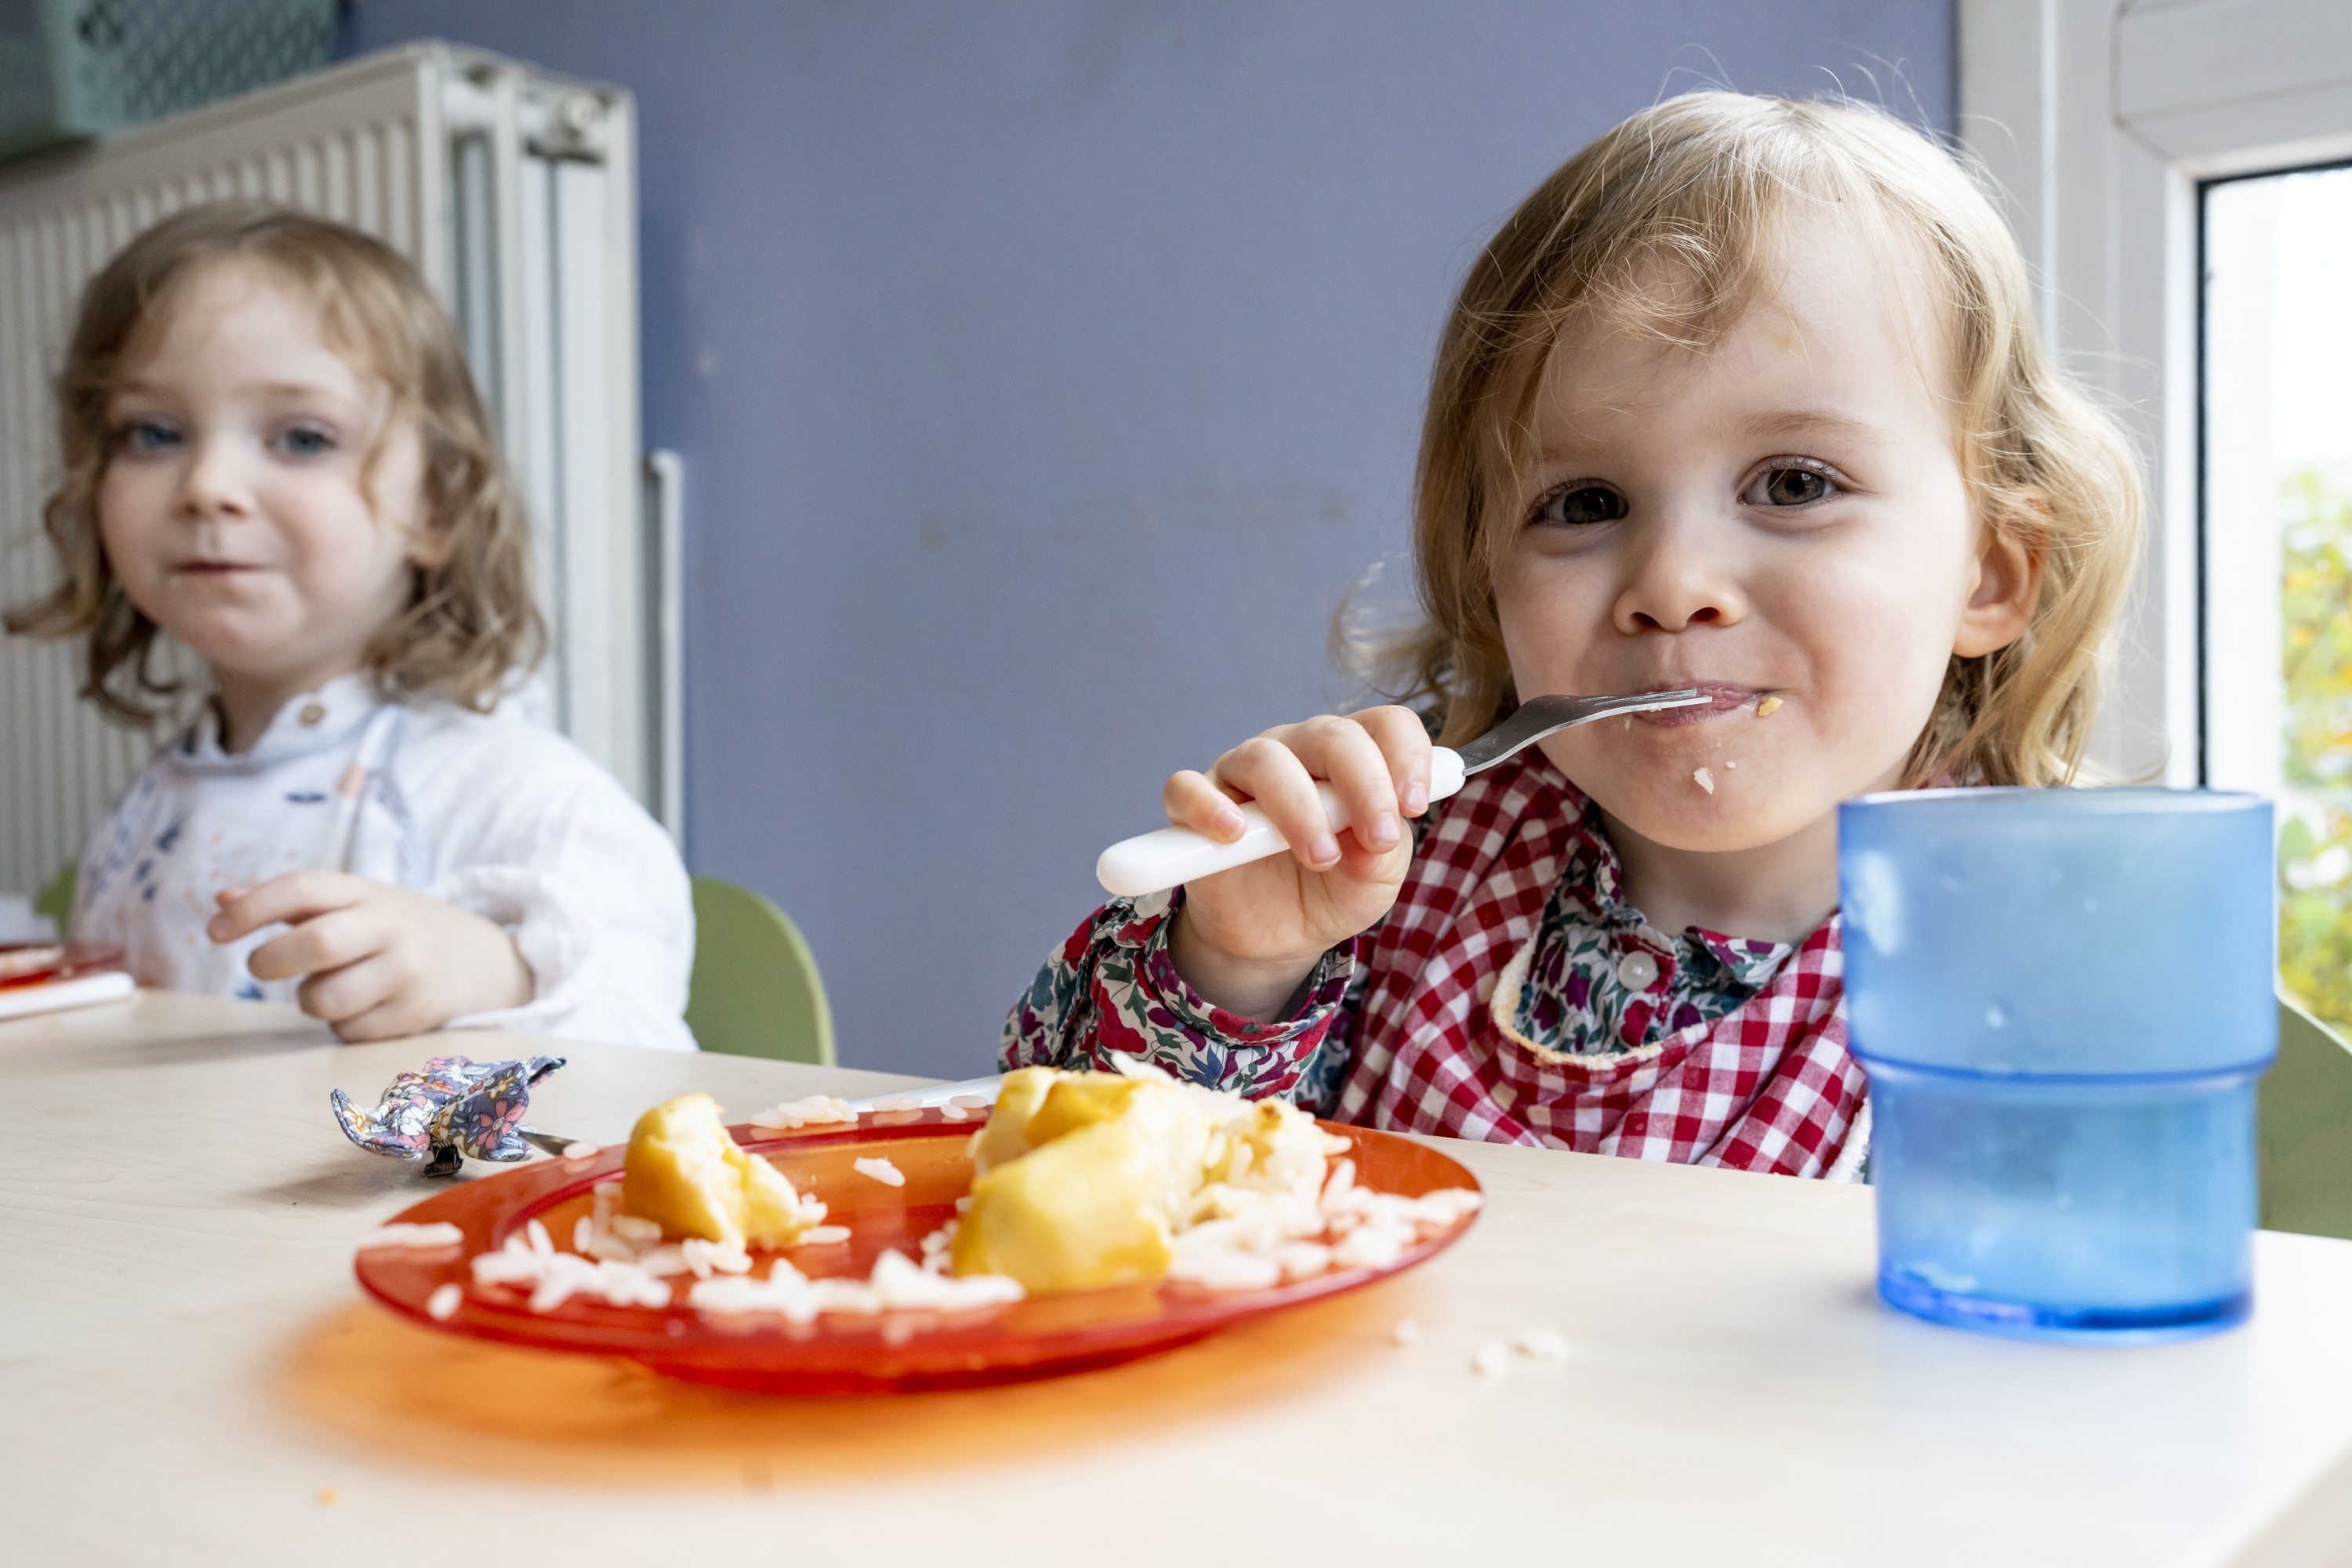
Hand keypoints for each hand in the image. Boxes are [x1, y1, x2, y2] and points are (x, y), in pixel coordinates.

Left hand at [207, 872, 532, 1041]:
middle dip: (271, 961)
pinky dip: (342, 1024)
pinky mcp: (414, 1014)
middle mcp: (391, 927)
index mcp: (367, 892)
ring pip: (325, 999)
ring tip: (327, 989)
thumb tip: (222, 900)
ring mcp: (407, 972)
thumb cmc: (396, 928)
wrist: (483, 959)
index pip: (304, 887)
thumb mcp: (354, 902)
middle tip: (261, 967)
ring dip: (309, 1000)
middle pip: (316, 943)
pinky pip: (348, 1031)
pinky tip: (365, 1007)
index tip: (214, 932)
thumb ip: (290, 901)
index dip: (252, 908)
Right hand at [1163, 706, 1431, 1021]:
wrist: (1278, 938)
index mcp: (1350, 759)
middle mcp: (1297, 752)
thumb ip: (1385, 850)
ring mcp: (1242, 775)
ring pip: (1265, 760)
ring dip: (1300, 808)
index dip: (1406, 755)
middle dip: (1363, 784)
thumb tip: (1375, 836)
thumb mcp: (1376, 877)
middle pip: (1332, 734)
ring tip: (1320, 857)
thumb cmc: (1333, 890)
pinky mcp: (1194, 808)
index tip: (1414, 805)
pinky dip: (1210, 807)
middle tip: (1374, 838)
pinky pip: (1188, 789)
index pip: (1384, 725)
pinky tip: (1234, 834)